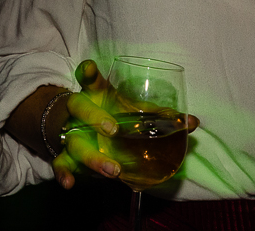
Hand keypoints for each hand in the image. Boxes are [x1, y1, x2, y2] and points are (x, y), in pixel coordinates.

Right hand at [52, 60, 200, 189]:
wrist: (80, 130)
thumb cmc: (111, 115)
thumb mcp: (132, 111)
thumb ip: (160, 117)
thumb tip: (194, 122)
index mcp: (95, 94)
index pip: (90, 79)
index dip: (88, 73)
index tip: (89, 69)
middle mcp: (79, 112)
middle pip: (79, 107)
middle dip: (94, 117)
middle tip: (113, 129)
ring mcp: (71, 134)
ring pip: (74, 142)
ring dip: (92, 157)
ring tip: (113, 170)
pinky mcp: (67, 156)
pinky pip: (61, 164)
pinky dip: (63, 174)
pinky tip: (69, 184)